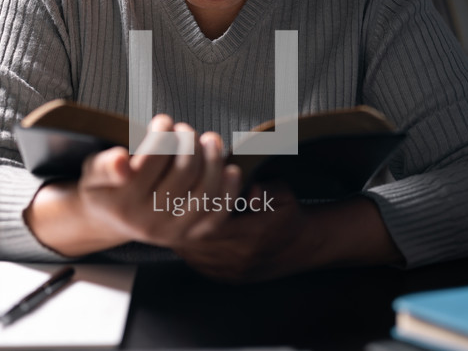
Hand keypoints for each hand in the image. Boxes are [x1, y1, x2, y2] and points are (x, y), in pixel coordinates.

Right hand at [75, 114, 241, 247]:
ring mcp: (172, 232)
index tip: (163, 121)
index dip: (163, 134)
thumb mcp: (93, 172)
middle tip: (185, 129)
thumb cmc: (106, 185)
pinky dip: (229, 192)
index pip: (153, 160)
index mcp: (123, 202)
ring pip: (205, 194)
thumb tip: (121, 160)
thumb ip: (105, 165)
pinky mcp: (190, 236)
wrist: (111, 219)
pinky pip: (217, 216)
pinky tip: (231, 170)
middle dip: (189, 142)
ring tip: (209, 140)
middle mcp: (148, 222)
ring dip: (213, 161)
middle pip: (184, 173)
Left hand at [170, 181, 314, 282]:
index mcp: (254, 234)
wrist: (300, 246)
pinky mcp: (226, 277)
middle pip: (199, 239)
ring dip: (180, 235)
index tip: (186, 192)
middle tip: (167, 202)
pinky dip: (187, 248)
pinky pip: (198, 263)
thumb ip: (266, 190)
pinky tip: (181, 233)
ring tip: (169, 216)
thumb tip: (250, 191)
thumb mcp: (283, 195)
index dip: (197, 207)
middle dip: (181, 221)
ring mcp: (232, 271)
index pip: (215, 223)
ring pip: (194, 254)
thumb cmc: (288, 216)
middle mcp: (240, 257)